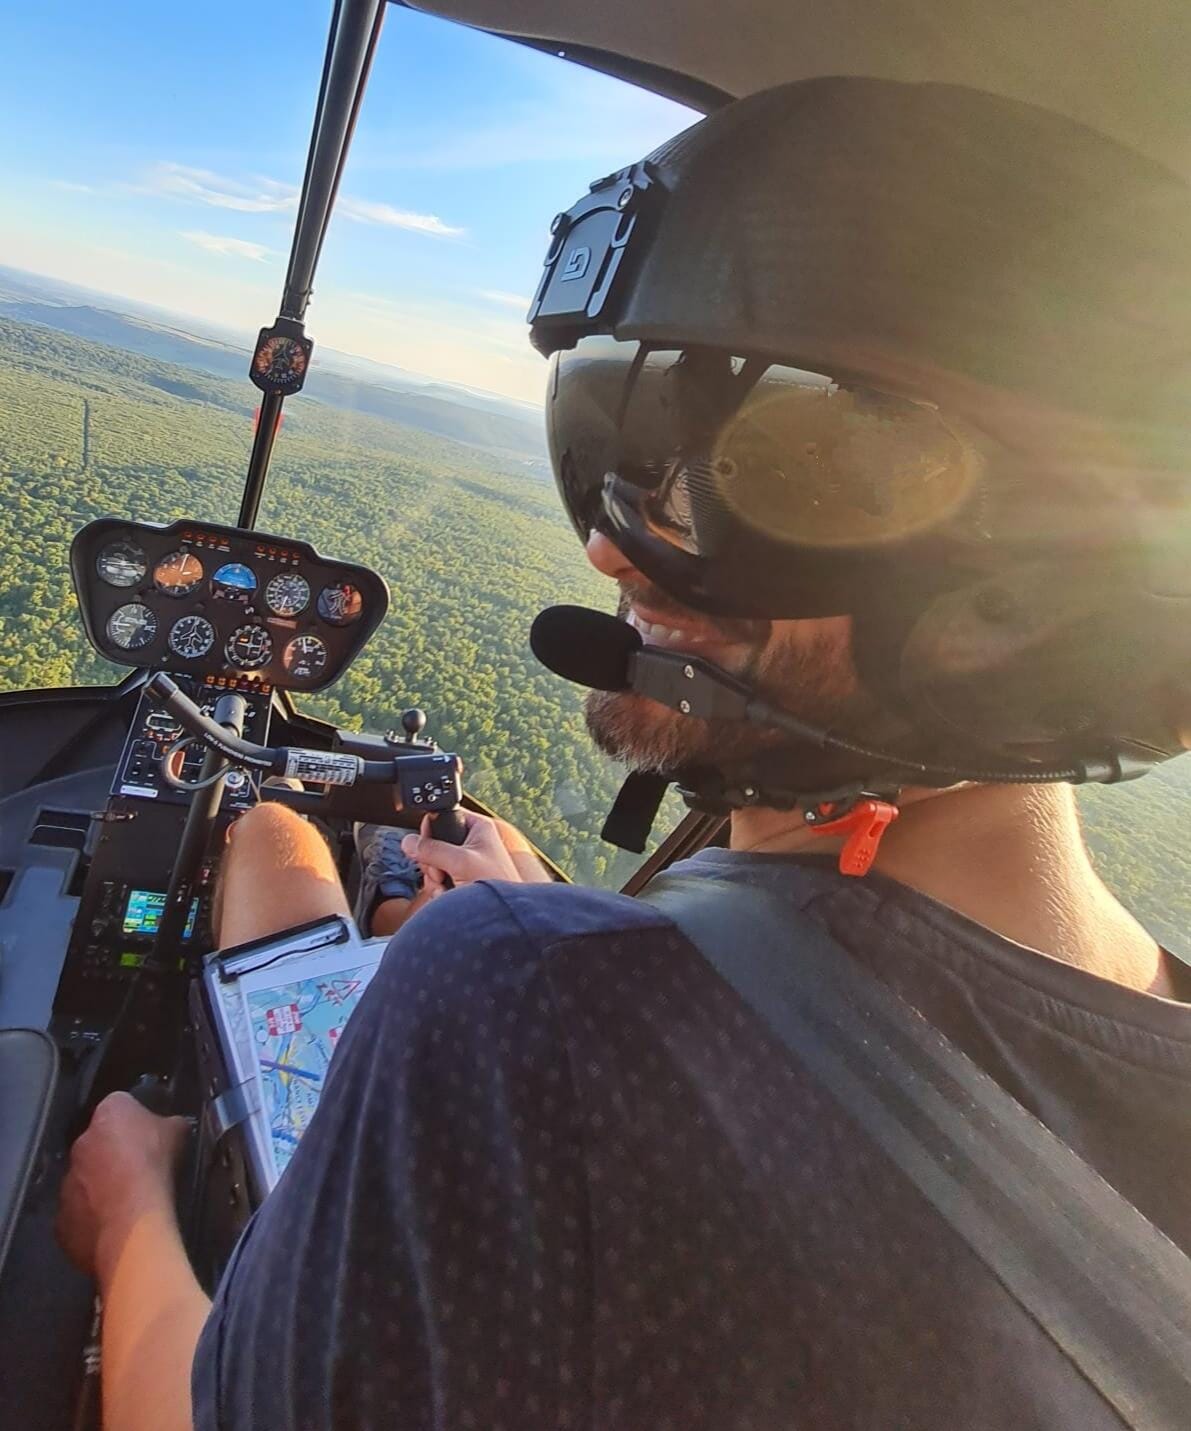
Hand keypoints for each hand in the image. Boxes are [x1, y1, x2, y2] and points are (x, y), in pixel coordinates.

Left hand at [57, 1092, 189, 1278]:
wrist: (132, 1221)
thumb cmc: (156, 1167)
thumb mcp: (178, 1133)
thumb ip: (169, 1123)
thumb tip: (169, 1126)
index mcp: (110, 1111)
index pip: (120, 1105)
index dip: (134, 1120)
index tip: (147, 1135)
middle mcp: (80, 1141)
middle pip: (97, 1142)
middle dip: (113, 1152)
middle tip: (137, 1168)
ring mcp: (67, 1180)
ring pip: (84, 1178)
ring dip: (100, 1185)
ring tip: (126, 1200)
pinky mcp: (61, 1216)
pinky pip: (78, 1211)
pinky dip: (92, 1216)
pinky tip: (114, 1223)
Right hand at [402, 810, 552, 888]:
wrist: (503, 917)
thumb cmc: (497, 884)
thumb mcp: (460, 862)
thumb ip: (433, 850)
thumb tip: (409, 842)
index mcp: (477, 827)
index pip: (444, 815)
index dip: (432, 831)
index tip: (430, 847)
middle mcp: (471, 842)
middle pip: (433, 843)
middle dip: (432, 862)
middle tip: (442, 872)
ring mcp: (465, 863)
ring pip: (433, 864)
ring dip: (435, 879)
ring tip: (448, 886)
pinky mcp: (461, 880)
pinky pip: (438, 880)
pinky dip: (439, 889)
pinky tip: (449, 895)